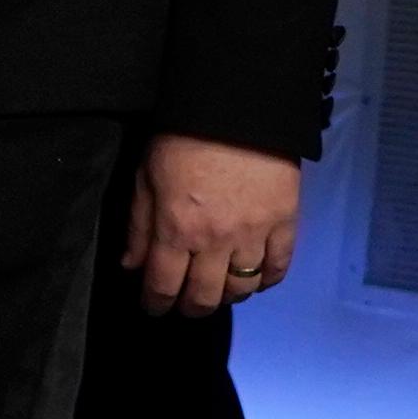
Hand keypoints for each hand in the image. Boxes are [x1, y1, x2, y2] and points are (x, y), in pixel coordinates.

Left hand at [123, 133, 300, 317]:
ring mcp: (254, 234)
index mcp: (176, 230)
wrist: (237, 110)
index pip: (163, 285)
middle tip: (186, 306)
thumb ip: (139, 227)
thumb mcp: (146, 179)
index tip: (154, 307)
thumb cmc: (183, 140)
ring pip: (242, 288)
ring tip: (219, 291)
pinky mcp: (285, 222)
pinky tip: (256, 280)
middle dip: (191, 308)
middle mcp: (215, 241)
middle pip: (205, 296)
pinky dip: (267, 280)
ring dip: (228, 297)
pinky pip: (279, 266)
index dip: (156, 303)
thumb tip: (131, 266)